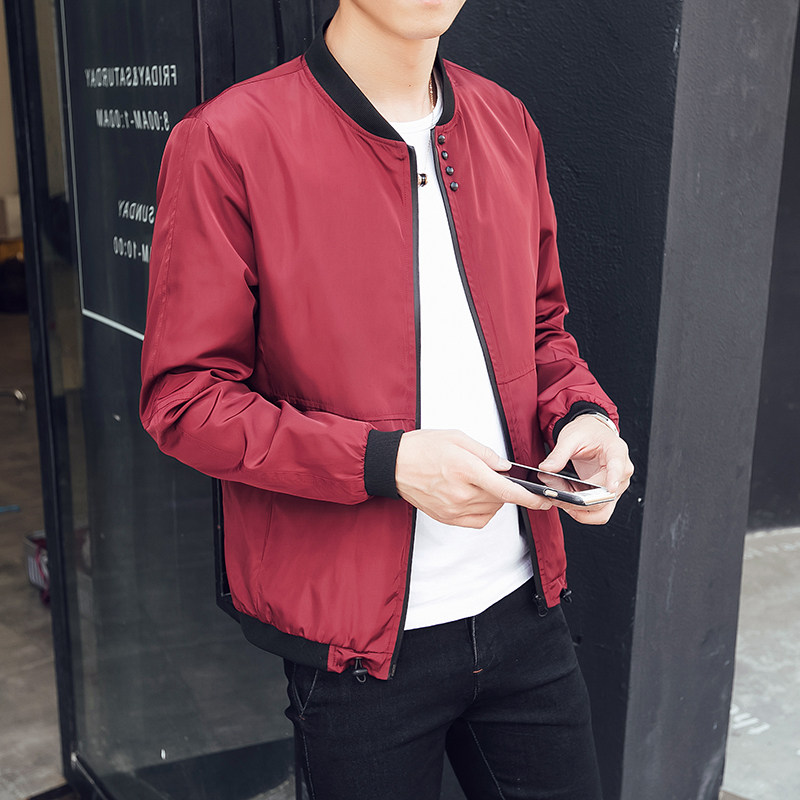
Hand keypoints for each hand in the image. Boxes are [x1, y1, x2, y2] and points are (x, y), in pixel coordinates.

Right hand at [395, 429, 553, 528]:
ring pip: (491, 510)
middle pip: (500, 499)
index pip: (506, 490)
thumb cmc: (422, 448)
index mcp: (466, 470)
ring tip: (478, 481)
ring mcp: (453, 509)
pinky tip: (476, 497)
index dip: (529, 497)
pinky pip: (478, 520)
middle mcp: (461, 493)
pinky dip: (485, 510)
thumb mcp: (457, 438)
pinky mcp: (447, 518)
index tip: (544, 500)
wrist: (393, 466)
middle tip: (493, 473)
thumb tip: (506, 467)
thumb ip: (486, 453)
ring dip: (494, 498)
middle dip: (505, 487)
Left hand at [538, 414, 633, 524]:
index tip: (610, 487)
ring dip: (581, 511)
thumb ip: (559, 453)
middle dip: (582, 500)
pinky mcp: (608, 496)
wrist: (591, 433)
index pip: (618, 467)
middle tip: (560, 496)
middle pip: (608, 496)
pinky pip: (597, 512)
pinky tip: (568, 502)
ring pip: (603, 510)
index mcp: (616, 452)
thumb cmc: (587, 432)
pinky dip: (582, 511)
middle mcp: (621, 472)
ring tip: (562, 501)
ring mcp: (617, 486)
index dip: (614, 478)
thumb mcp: (570, 437)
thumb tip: (546, 468)